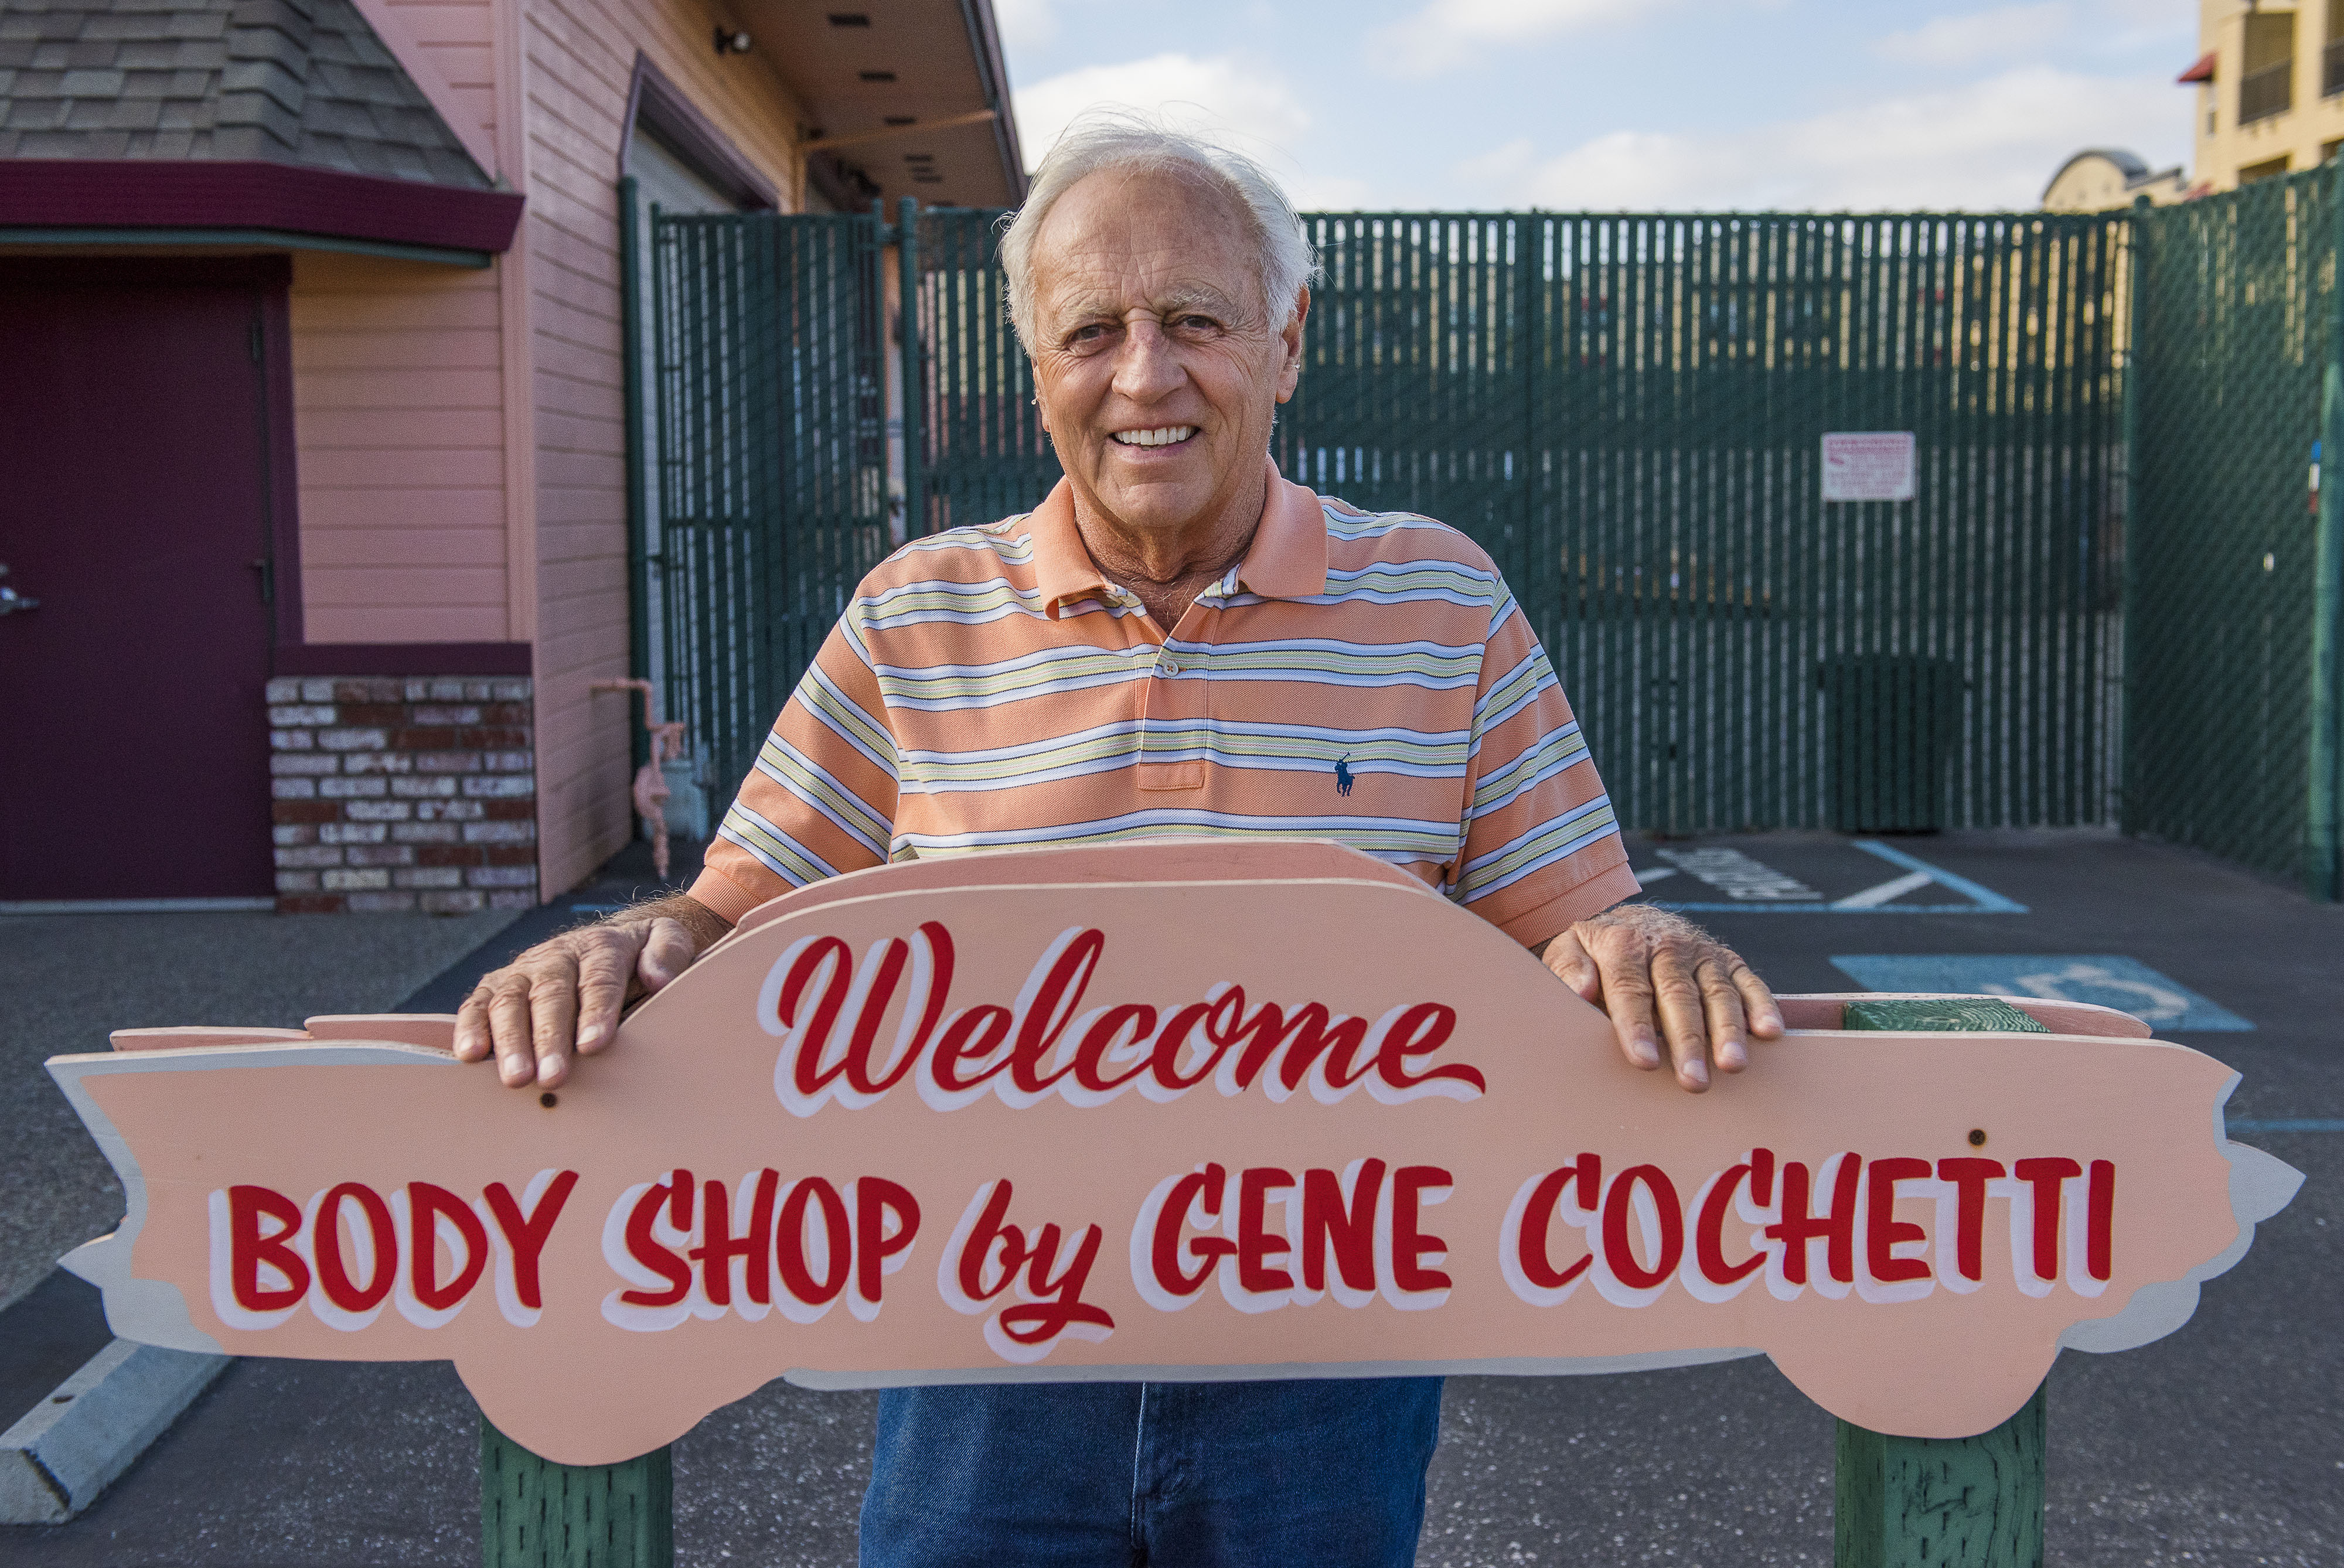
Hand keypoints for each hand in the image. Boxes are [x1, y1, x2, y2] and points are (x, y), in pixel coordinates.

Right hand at [452, 895, 730, 1087]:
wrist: (610, 941)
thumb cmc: (642, 956)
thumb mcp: (667, 940)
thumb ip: (668, 954)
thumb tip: (658, 977)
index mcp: (601, 947)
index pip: (598, 980)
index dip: (596, 1012)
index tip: (594, 1045)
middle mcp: (556, 956)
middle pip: (550, 994)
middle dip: (550, 1037)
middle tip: (553, 1076)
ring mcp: (522, 971)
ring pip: (510, 1002)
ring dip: (510, 1041)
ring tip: (516, 1079)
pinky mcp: (495, 986)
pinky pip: (478, 1005)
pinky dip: (470, 1028)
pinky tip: (470, 1056)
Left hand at [1539, 904, 1781, 1092]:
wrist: (1632, 920)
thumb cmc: (1597, 952)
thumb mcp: (1569, 950)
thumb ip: (1569, 970)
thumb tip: (1581, 991)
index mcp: (1623, 944)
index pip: (1630, 988)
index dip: (1637, 1025)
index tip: (1643, 1060)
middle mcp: (1667, 945)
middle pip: (1678, 995)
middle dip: (1687, 1040)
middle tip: (1692, 1080)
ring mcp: (1702, 953)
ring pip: (1718, 992)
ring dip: (1728, 1030)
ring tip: (1732, 1065)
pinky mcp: (1729, 961)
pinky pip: (1749, 983)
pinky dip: (1762, 1006)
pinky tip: (1769, 1033)